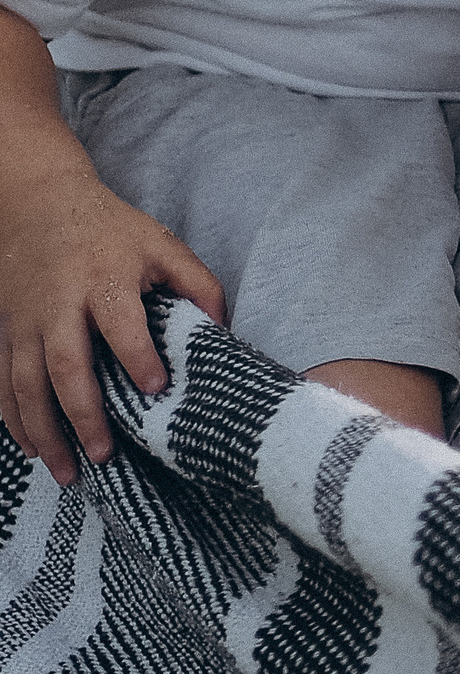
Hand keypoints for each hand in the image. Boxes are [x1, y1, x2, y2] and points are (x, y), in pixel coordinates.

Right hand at [0, 157, 225, 485]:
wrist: (37, 201)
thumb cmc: (109, 230)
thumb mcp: (160, 244)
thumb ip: (197, 284)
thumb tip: (223, 330)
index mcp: (104, 279)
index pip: (121, 321)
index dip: (137, 354)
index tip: (156, 386)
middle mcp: (59, 302)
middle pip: (65, 362)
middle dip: (82, 412)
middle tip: (104, 453)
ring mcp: (25, 319)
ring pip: (26, 382)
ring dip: (43, 430)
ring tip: (66, 472)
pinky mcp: (4, 329)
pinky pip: (3, 381)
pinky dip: (13, 418)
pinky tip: (32, 450)